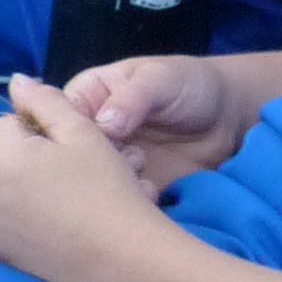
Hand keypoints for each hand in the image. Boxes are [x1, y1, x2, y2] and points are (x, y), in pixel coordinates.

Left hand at [0, 73, 170, 281]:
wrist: (122, 260)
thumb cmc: (106, 189)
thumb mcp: (82, 132)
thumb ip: (45, 100)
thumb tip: (16, 82)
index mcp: (0, 157)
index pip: (9, 124)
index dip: (43, 131)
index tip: (73, 150)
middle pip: (3, 157)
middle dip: (31, 159)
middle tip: (76, 175)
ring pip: (3, 187)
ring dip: (26, 186)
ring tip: (69, 201)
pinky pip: (3, 219)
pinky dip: (22, 216)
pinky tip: (55, 224)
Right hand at [65, 51, 252, 190]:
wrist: (227, 117)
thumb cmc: (189, 85)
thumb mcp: (161, 80)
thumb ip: (132, 98)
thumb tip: (106, 126)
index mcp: (86, 97)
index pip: (55, 118)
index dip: (65, 134)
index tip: (95, 141)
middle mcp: (88, 134)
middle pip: (66, 157)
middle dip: (89, 162)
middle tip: (127, 155)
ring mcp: (106, 165)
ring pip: (88, 184)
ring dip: (112, 181)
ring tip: (141, 167)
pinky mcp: (126, 189)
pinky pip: (116, 202)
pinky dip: (130, 200)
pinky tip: (149, 190)